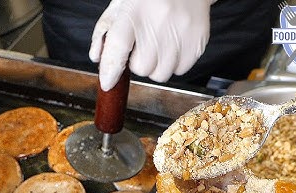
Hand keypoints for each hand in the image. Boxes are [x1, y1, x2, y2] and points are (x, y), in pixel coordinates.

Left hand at [89, 0, 212, 89]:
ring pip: (160, 74)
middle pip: (141, 68)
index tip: (108, 82)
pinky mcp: (198, 41)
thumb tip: (97, 57)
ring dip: (155, 65)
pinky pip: (180, 70)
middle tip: (142, 45)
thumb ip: (104, 31)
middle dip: (137, 62)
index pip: (119, 46)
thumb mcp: (120, 6)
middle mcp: (159, 21)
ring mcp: (181, 32)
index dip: (111, 69)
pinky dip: (173, 63)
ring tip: (158, 44)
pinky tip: (172, 46)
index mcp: (135, 9)